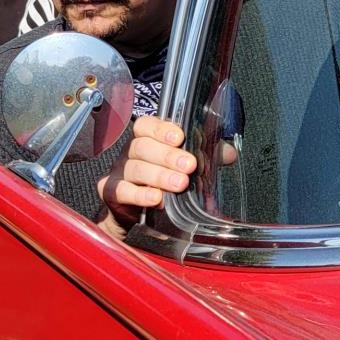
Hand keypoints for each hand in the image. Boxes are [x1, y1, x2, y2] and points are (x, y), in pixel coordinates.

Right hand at [96, 116, 196, 235]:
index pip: (146, 125)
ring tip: (179, 184)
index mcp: (147, 140)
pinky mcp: (111, 194)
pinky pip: (120, 190)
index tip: (179, 137)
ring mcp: (119, 172)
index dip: (161, 129)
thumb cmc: (161, 182)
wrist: (134, 214)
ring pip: (134, 168)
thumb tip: (228, 154)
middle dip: (167, 155)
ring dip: (158, 175)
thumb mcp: (184, 166)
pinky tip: (155, 198)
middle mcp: (130, 153)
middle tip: (188, 166)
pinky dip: (139, 194)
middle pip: (142, 146)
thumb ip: (206, 156)